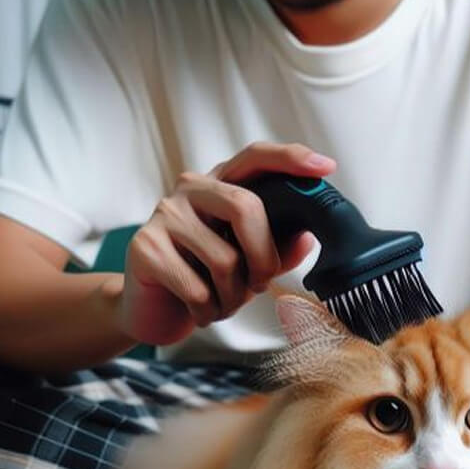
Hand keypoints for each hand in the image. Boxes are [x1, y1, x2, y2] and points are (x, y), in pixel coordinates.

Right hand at [118, 142, 335, 344]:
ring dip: (233, 297)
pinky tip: (200, 310)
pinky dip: (208, 310)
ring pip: (223, 259)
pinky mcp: (144, 246)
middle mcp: (191, 189)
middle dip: (264, 257)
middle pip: (245, 208)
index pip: (255, 157)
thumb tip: (307, 237)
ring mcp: (164, 214)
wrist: (152, 309)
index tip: (325, 167)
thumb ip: (277, 248)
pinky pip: (196, 287)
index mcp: (222, 185)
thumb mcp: (249, 263)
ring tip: (222, 303)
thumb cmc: (204, 278)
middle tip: (261, 283)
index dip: (290, 158)